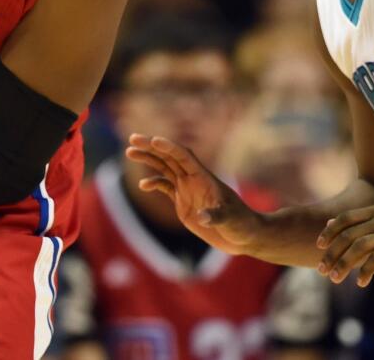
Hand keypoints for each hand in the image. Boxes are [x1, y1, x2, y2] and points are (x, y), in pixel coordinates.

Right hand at [125, 134, 264, 255]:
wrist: (244, 236)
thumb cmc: (242, 224)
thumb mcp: (231, 220)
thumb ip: (216, 216)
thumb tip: (202, 217)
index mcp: (205, 178)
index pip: (184, 157)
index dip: (169, 147)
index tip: (154, 141)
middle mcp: (194, 180)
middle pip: (169, 157)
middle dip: (151, 147)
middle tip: (133, 138)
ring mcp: (188, 190)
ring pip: (164, 168)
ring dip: (148, 159)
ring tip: (129, 151)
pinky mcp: (183, 202)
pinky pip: (165, 187)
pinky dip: (153, 183)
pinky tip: (143, 185)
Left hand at [315, 205, 373, 286]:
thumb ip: (360, 223)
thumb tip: (331, 223)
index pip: (345, 219)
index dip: (330, 232)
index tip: (319, 247)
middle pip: (348, 235)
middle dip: (332, 254)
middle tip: (322, 270)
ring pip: (360, 247)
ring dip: (343, 265)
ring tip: (335, 279)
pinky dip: (365, 271)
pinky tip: (361, 282)